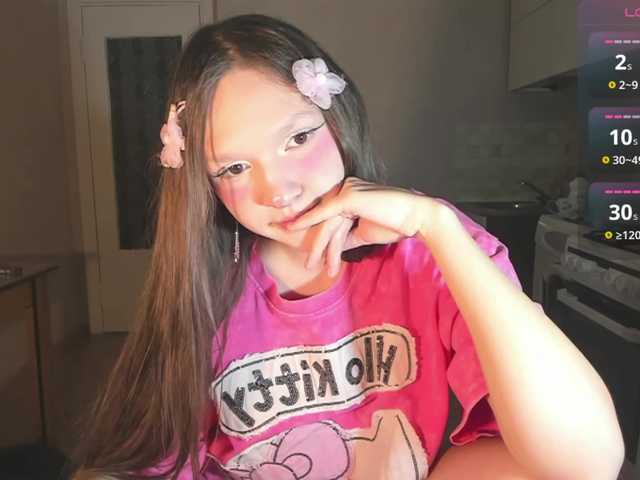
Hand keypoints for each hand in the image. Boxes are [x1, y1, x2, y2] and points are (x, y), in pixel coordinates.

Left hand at [285, 177, 441, 275]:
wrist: (417, 218)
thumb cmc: (395, 224)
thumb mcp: (364, 233)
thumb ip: (347, 237)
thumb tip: (332, 248)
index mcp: (350, 193)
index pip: (330, 218)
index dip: (318, 236)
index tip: (311, 255)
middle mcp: (346, 187)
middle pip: (325, 220)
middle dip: (316, 245)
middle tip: (308, 265)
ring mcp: (347, 188)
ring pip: (326, 221)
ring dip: (318, 246)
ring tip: (312, 265)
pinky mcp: (349, 195)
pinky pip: (325, 213)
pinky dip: (308, 222)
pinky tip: (295, 229)